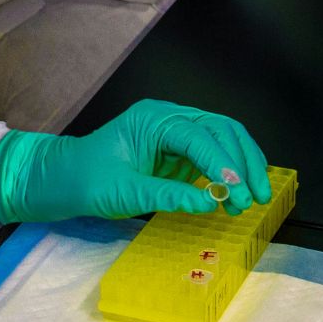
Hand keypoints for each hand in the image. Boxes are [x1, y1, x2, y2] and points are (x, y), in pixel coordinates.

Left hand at [0, 99, 272, 221]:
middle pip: (220, 129)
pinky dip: (231, 170)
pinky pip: (214, 152)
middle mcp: (169, 118)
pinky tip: (240, 190)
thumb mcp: (124, 192)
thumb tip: (209, 203)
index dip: (222, 162)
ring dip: (242, 165)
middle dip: (243, 162)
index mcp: (153, 120)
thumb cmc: (88, 180)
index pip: (198, 136)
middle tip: (257, 196)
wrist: (66, 178)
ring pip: (224, 138)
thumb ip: (167, 195)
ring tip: (253, 197)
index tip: (238, 189)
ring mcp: (177, 131)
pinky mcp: (180, 149)